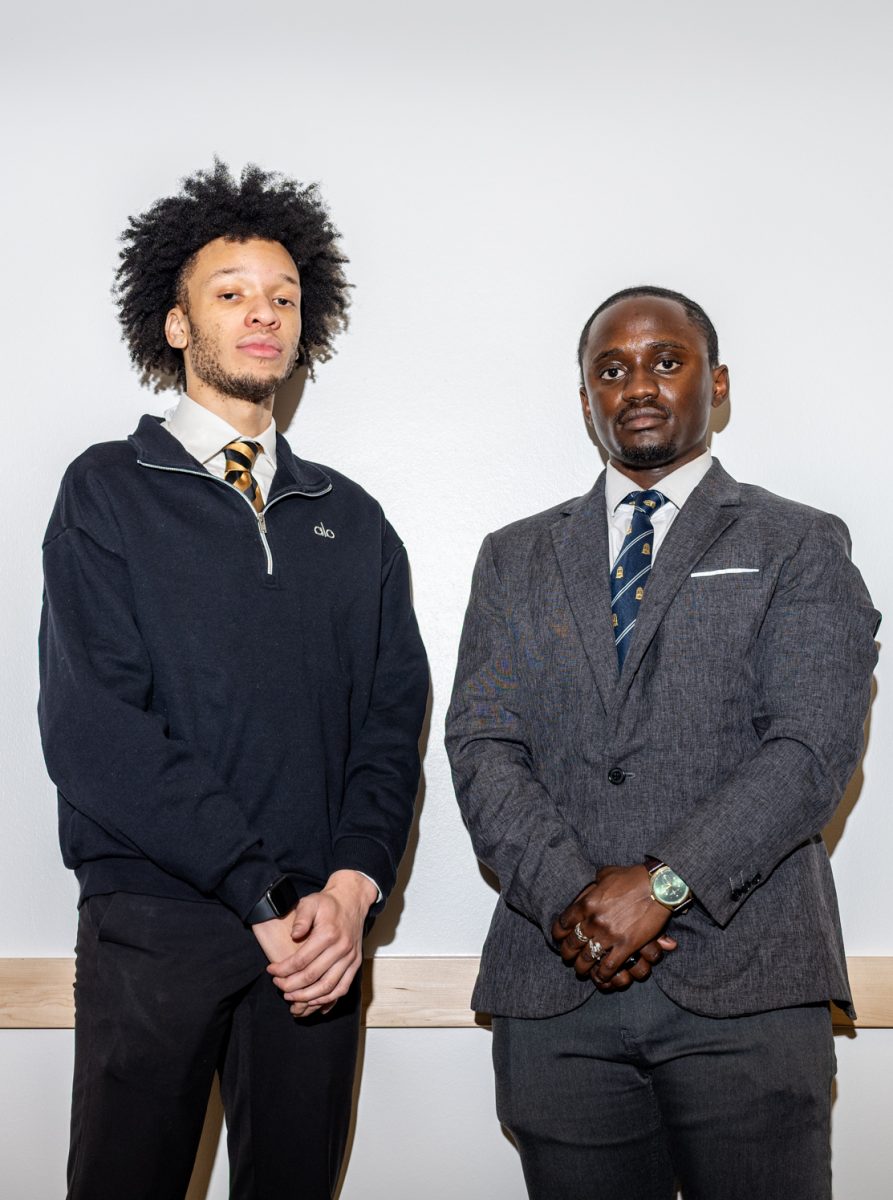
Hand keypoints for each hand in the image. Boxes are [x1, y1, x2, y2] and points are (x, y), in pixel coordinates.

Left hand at [264, 870, 376, 1016]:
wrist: (351, 900)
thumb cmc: (328, 903)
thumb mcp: (311, 902)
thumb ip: (301, 917)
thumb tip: (294, 935)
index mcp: (328, 934)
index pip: (301, 961)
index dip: (283, 969)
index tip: (271, 971)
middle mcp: (341, 948)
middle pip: (312, 977)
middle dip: (291, 986)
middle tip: (278, 985)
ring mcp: (350, 958)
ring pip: (328, 988)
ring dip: (308, 998)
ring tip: (292, 998)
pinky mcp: (355, 964)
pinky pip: (342, 988)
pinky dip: (328, 1000)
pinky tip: (314, 1004)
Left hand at [552, 867, 676, 990]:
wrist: (658, 886)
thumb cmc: (633, 877)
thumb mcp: (606, 874)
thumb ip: (594, 884)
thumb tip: (590, 888)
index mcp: (587, 903)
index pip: (563, 924)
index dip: (559, 934)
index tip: (559, 939)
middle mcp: (594, 921)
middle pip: (573, 944)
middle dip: (567, 953)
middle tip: (568, 958)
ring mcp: (609, 935)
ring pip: (587, 958)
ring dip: (582, 967)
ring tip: (581, 970)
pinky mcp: (626, 946)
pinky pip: (609, 966)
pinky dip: (603, 974)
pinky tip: (601, 976)